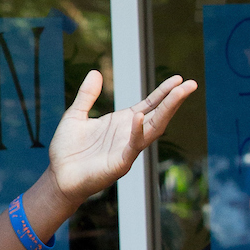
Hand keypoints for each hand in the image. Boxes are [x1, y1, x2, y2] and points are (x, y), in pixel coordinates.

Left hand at [47, 68, 196, 203]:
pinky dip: (137, 132)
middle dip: (174, 100)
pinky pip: (132, 146)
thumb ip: (87, 95)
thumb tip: (95, 72)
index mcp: (122, 123)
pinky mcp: (119, 163)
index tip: (179, 78)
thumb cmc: (68, 150)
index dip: (164, 92)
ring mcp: (127, 149)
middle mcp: (129, 135)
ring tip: (178, 94)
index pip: (149, 105)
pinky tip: (139, 117)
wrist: (58, 177)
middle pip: (158, 115)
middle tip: (191, 84)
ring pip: (153, 129)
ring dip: (166, 111)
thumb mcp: (76, 115)